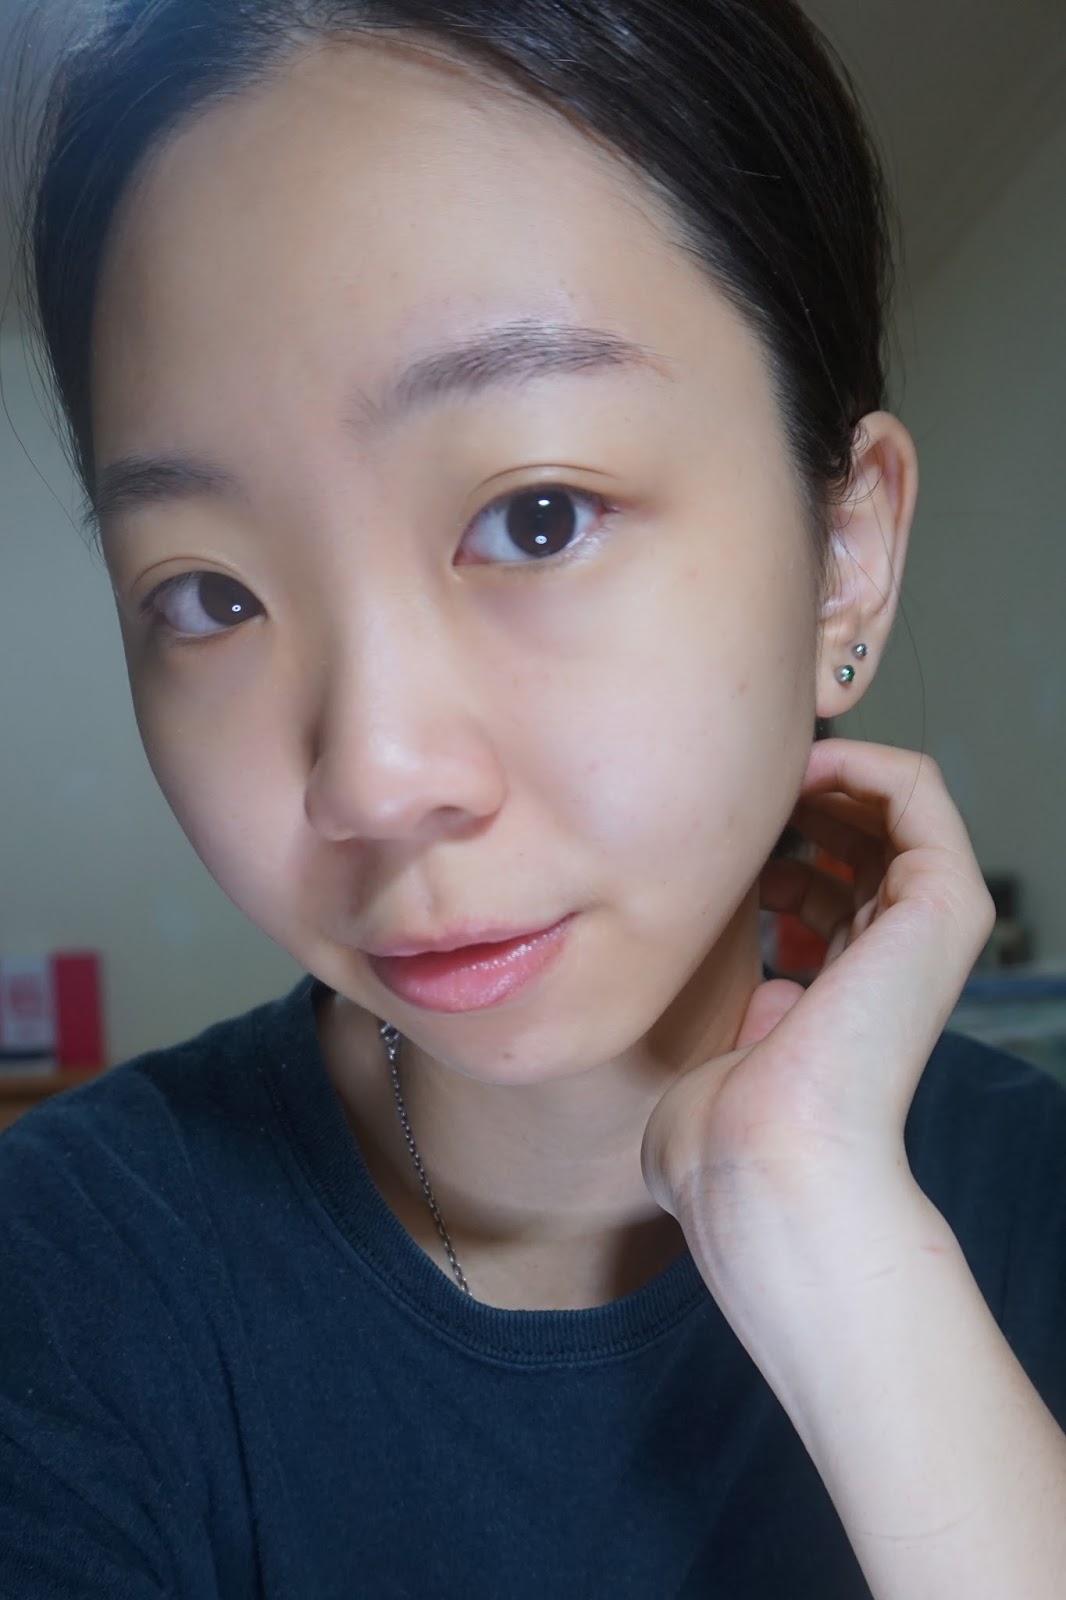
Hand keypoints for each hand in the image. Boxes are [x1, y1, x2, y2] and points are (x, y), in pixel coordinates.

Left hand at [641, 739, 994, 1248]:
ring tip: (761, 773)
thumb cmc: (725, 1137)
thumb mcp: (718, 1057)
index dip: (768, 844)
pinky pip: (916, 789)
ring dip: (824, 767)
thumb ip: (742, 1020)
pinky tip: (795, 772)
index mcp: (847, 992)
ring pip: (893, 800)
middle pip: (862, 834)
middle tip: (732, 792)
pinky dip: (858, 758)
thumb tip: (761, 986)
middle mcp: (892, 954)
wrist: (766, 1162)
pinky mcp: (944, 902)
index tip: (707, 836)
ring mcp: (925, 926)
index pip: (829, 886)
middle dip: (797, 796)